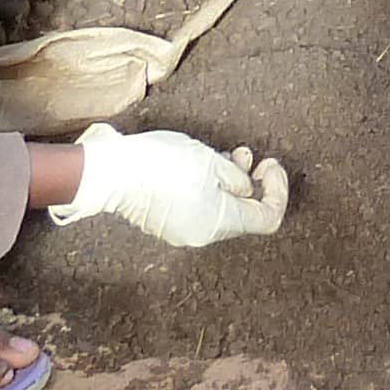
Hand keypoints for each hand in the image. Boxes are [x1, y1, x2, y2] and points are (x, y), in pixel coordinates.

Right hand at [55, 121, 290, 246]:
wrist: (113, 172)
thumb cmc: (163, 163)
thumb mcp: (212, 162)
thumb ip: (238, 178)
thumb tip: (249, 188)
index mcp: (219, 223)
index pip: (266, 218)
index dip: (277, 191)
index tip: (271, 166)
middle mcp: (203, 235)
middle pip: (244, 214)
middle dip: (254, 184)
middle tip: (253, 157)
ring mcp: (184, 232)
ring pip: (222, 209)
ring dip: (232, 183)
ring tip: (232, 154)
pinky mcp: (168, 223)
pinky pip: (202, 209)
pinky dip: (212, 189)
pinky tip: (207, 165)